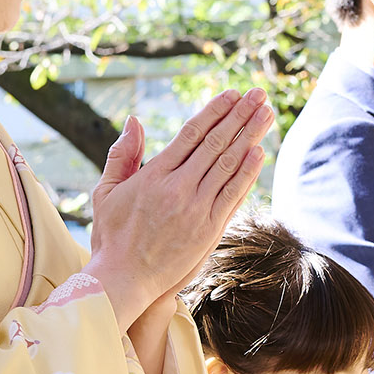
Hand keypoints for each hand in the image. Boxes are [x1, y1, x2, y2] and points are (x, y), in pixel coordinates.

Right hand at [86, 90, 271, 327]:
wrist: (124, 279)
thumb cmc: (112, 236)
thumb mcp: (106, 191)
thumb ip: (122, 154)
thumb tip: (133, 120)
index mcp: (152, 175)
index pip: (191, 133)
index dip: (214, 111)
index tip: (231, 95)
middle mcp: (177, 188)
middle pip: (216, 143)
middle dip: (240, 116)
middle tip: (258, 94)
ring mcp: (195, 209)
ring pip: (228, 165)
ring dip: (250, 137)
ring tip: (266, 114)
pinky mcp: (209, 230)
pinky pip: (232, 196)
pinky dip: (247, 173)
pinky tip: (259, 153)